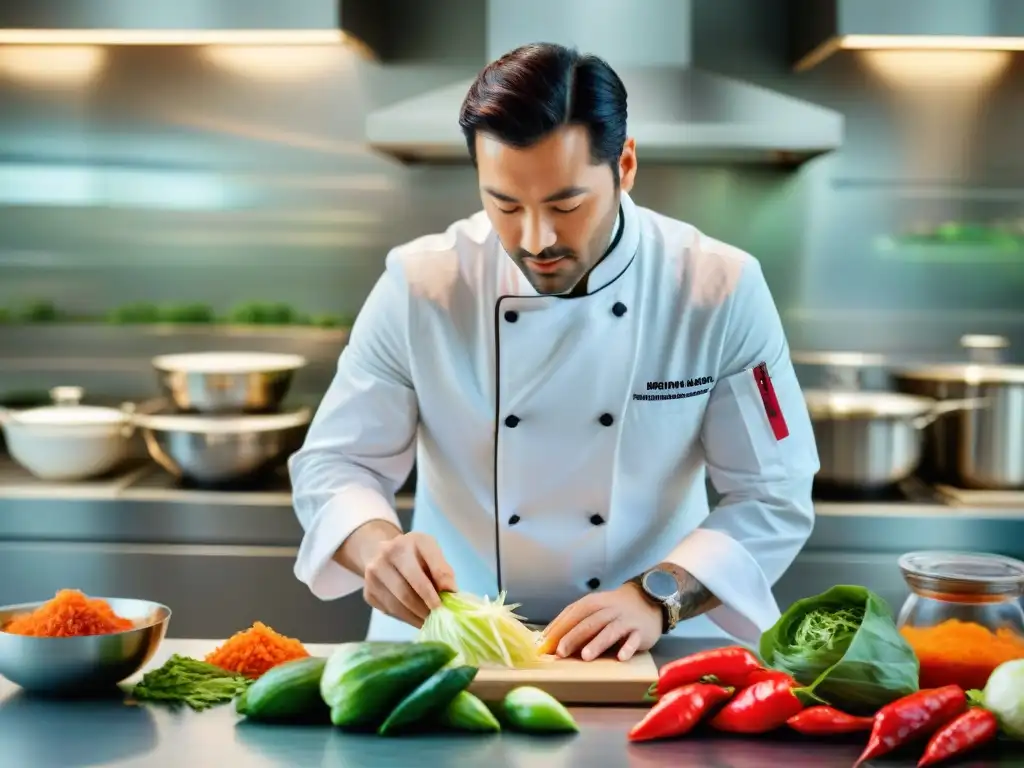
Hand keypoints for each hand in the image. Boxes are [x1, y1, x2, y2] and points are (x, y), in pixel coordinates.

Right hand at [360, 530, 456, 628]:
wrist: (382, 554)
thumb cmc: (415, 556)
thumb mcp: (432, 554)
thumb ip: (443, 571)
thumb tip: (450, 592)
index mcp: (412, 541)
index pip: (428, 566)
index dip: (436, 589)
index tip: (444, 606)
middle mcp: (388, 553)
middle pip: (408, 590)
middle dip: (425, 608)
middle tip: (438, 618)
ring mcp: (373, 573)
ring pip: (397, 603)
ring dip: (416, 616)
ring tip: (429, 621)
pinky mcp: (368, 591)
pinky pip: (389, 610)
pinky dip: (405, 618)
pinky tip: (415, 618)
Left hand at [538, 583, 661, 661]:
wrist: (648, 599)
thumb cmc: (612, 609)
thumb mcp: (593, 608)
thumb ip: (573, 621)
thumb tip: (547, 640)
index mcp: (592, 603)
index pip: (573, 614)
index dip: (559, 628)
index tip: (545, 644)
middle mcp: (608, 610)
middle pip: (589, 623)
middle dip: (573, 637)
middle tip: (560, 652)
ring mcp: (625, 620)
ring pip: (609, 631)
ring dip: (597, 643)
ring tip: (585, 656)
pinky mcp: (640, 631)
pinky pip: (634, 640)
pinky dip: (628, 647)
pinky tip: (621, 657)